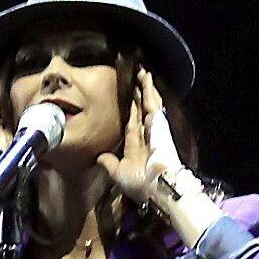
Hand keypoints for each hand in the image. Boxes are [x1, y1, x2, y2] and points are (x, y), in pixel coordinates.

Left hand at [102, 66, 208, 235]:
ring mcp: (154, 127)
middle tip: (134, 81)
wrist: (156, 185)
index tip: (126, 102)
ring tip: (141, 73)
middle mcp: (147, 135)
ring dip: (144, 88)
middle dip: (137, 96)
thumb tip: (100, 158)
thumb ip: (109, 164)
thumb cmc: (139, 183)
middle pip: (140, 111)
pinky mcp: (158, 122)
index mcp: (137, 147)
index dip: (129, 113)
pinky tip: (146, 77)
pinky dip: (149, 89)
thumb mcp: (118, 173)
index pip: (131, 125)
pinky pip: (152, 102)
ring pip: (148, 103)